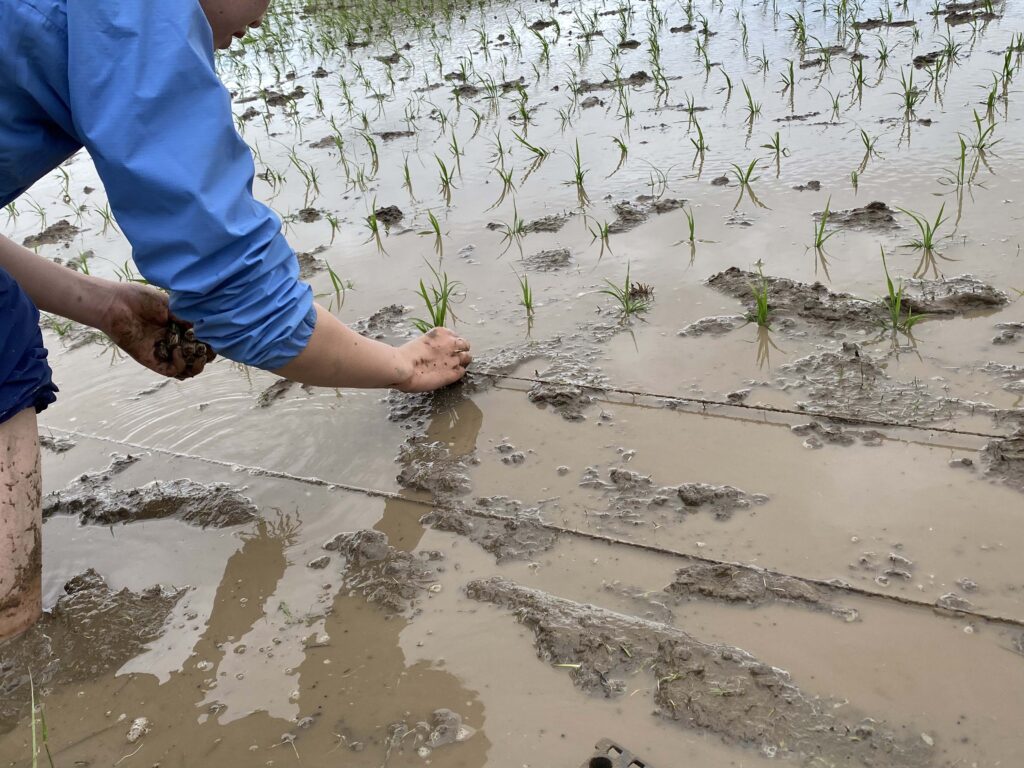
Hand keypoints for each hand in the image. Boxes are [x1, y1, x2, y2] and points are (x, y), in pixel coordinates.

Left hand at [100, 283, 214, 378]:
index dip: (210, 342)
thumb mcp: (172, 305)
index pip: (201, 342)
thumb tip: (206, 329)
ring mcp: (163, 353)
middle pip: (197, 358)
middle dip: (207, 355)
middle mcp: (172, 342)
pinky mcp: (151, 361)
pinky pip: (172, 371)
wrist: (116, 304)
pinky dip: (180, 364)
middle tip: (206, 346)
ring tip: (196, 352)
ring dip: (196, 364)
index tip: (215, 336)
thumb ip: (189, 318)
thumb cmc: (140, 299)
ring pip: (187, 370)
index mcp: (178, 328)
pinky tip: (178, 351)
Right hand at [393, 327, 471, 392]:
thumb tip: (433, 353)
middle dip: (460, 351)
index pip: (454, 336)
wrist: (402, 366)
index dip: (451, 343)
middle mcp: (450, 343)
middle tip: (453, 358)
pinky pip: (462, 372)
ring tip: (453, 367)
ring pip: (467, 358)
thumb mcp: (420, 343)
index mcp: (441, 333)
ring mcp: (454, 358)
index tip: (446, 348)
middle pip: (465, 345)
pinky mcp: (453, 373)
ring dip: (463, 362)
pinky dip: (458, 373)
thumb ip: (431, 346)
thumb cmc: (404, 356)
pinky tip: (449, 376)